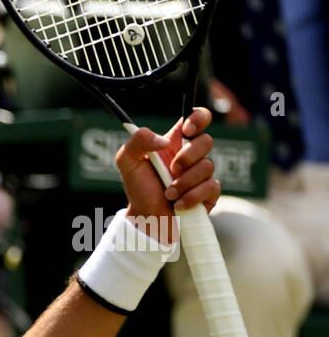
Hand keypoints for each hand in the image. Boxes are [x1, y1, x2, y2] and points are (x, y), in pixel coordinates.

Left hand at [117, 106, 220, 241]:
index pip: (197, 117)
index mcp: (175, 142)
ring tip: (168, 193)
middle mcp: (191, 155)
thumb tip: (163, 140)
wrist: (146, 218)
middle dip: (188, 156)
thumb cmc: (139, 188)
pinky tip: (178, 204)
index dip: (198, 118)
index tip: (187, 130)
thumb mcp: (127, 161)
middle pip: (207, 141)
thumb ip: (138, 141)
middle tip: (172, 169)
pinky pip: (211, 187)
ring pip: (207, 166)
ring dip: (183, 182)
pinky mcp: (209, 192)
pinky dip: (191, 197)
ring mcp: (202, 174)